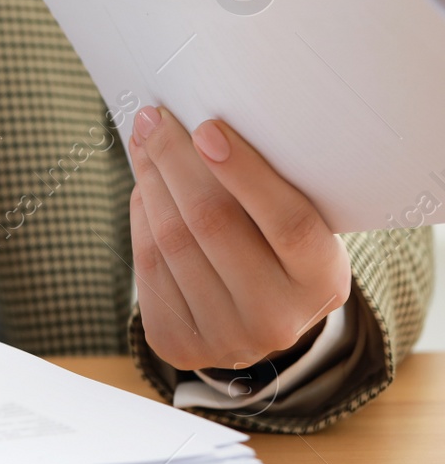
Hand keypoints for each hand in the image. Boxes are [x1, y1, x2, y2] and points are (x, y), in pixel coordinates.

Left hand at [127, 106, 350, 370]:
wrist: (257, 321)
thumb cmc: (278, 250)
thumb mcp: (296, 222)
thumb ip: (263, 187)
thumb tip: (196, 123)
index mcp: (322, 282)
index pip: (287, 222)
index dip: (245, 173)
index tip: (207, 128)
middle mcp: (277, 319)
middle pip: (214, 225)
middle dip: (176, 162)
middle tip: (153, 118)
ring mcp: (225, 338)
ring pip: (172, 242)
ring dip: (151, 183)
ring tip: (143, 144)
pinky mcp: (178, 344)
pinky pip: (148, 266)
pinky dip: (142, 217)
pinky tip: (144, 188)